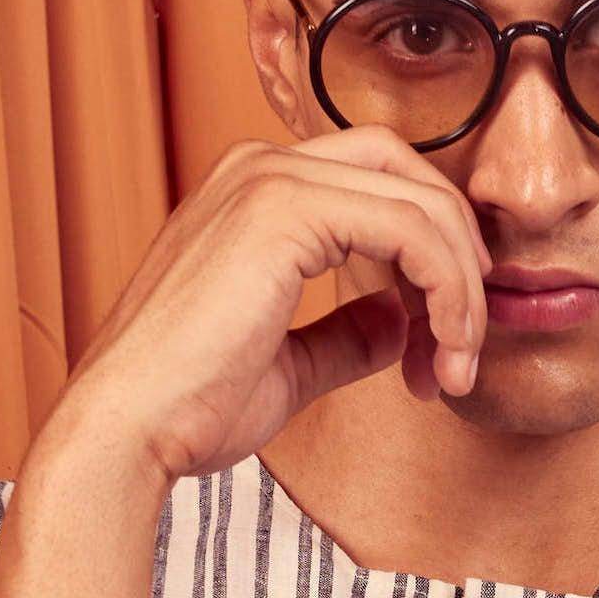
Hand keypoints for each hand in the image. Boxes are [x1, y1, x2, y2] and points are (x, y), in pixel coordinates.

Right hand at [34, 127, 494, 500]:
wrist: (130, 431)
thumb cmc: (191, 407)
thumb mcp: (289, 364)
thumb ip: (345, 333)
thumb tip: (401, 319)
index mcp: (254, 191)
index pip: (380, 186)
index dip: (432, 256)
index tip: (443, 346)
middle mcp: (260, 166)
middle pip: (410, 174)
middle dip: (459, 254)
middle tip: (468, 345)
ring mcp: (269, 179)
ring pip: (422, 202)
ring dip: (462, 290)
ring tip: (457, 369)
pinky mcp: (282, 210)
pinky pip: (411, 228)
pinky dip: (447, 291)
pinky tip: (441, 353)